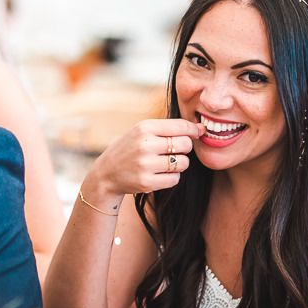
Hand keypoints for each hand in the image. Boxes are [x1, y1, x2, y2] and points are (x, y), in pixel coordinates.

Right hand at [83, 119, 203, 202]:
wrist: (106, 173)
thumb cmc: (129, 149)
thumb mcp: (141, 132)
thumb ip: (168, 129)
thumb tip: (201, 129)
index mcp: (144, 128)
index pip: (180, 126)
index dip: (193, 130)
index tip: (197, 133)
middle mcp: (145, 144)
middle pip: (185, 144)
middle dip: (185, 148)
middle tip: (176, 150)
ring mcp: (146, 164)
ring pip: (183, 163)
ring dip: (180, 163)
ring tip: (167, 162)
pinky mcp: (147, 182)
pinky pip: (175, 179)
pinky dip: (172, 177)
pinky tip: (160, 174)